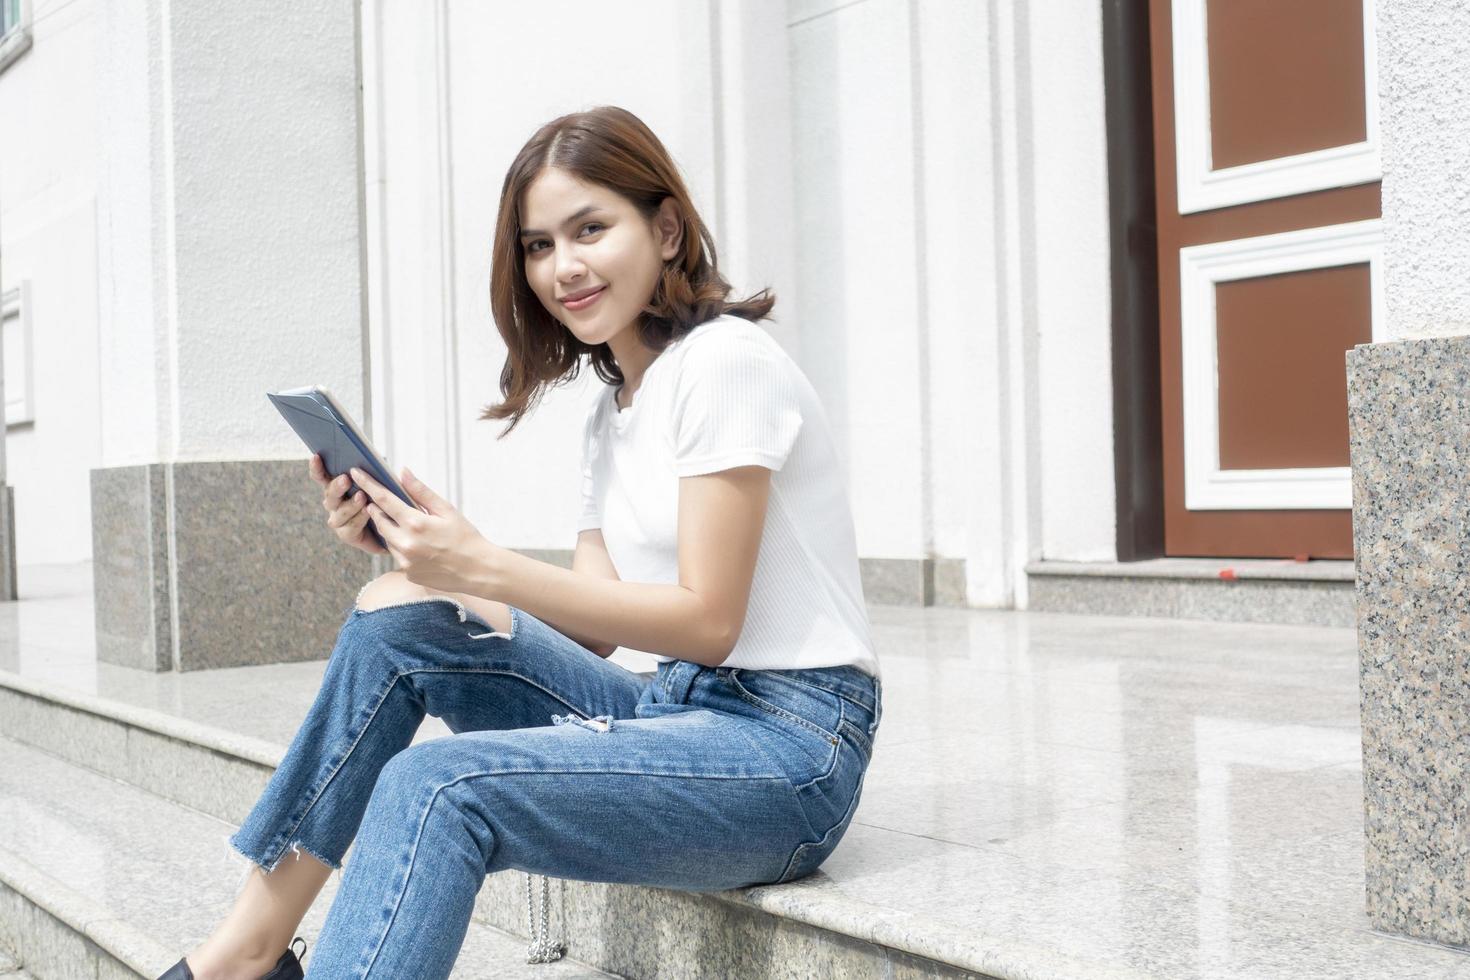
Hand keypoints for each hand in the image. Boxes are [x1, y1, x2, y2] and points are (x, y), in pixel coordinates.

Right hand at [309, 453, 387, 555]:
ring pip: (339, 511)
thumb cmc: (388, 504)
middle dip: (337, 486)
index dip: (317, 468)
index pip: (322, 476)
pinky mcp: (347, 534)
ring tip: (361, 496)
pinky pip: (349, 527)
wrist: (395, 531)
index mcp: (338, 487)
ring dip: (350, 503)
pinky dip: (359, 518)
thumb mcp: (386, 487)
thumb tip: (393, 466)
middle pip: (330, 494)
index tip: (317, 456)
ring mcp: (339, 519)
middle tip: (346, 479)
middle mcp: (335, 503)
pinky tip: (368, 511)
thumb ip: (382, 477)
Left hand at [349, 464, 498, 594]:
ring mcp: (404, 560)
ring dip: (390, 528)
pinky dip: (401, 545)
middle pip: (379, 520)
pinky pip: (396, 554)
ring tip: (406, 523)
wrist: (478, 571)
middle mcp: (405, 543)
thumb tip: (402, 472)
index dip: (368, 484)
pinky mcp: (407, 572)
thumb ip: (421, 492)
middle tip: (376, 499)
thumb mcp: (447, 510)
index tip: (356, 472)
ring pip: (386, 538)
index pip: (383, 499)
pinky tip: (418, 544)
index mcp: (415, 523)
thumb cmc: (466, 537)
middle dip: (376, 508)